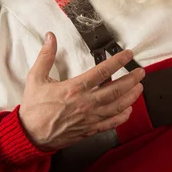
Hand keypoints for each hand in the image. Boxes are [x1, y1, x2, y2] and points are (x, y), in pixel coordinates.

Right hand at [19, 32, 144, 151]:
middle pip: (116, 90)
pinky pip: (111, 123)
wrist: (30, 135)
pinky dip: (122, 116)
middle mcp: (85, 103)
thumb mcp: (35, 78)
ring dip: (131, 96)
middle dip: (132, 80)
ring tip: (140, 88)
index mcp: (74, 88)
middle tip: (141, 72)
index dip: (118, 61)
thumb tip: (51, 37)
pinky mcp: (90, 130)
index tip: (128, 54)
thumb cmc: (34, 108)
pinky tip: (128, 110)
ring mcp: (89, 118)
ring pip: (117, 106)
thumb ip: (45, 56)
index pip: (102, 72)